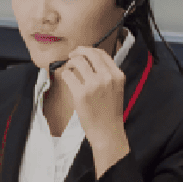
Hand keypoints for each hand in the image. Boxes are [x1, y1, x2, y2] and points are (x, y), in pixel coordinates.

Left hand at [58, 46, 129, 176]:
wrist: (107, 131)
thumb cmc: (110, 112)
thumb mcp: (116, 89)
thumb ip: (107, 75)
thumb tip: (90, 61)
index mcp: (117, 75)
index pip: (102, 53)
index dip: (89, 50)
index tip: (82, 52)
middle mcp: (107, 77)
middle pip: (89, 53)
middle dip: (78, 52)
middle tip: (71, 56)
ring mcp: (94, 85)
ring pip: (77, 62)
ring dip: (70, 63)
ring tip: (69, 69)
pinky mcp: (81, 93)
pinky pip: (68, 75)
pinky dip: (65, 75)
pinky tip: (67, 80)